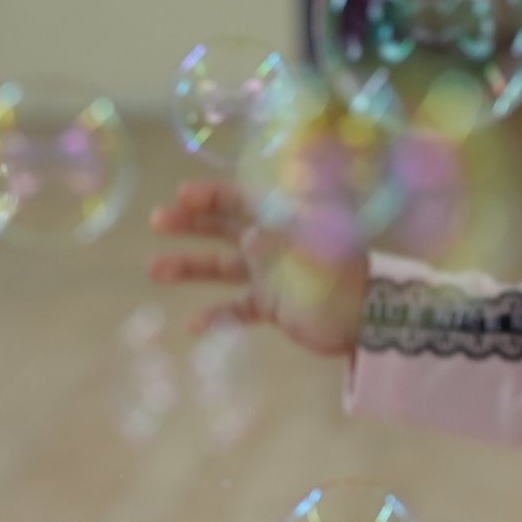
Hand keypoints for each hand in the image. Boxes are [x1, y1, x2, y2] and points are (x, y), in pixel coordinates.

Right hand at [147, 182, 368, 356]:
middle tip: (157, 220)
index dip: (212, 195)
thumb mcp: (318, 239)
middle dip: (190, 222)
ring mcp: (271, 275)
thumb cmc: (342, 274)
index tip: (182, 196)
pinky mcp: (273, 306)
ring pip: (221, 267)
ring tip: (154, 269)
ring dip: (188, 266)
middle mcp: (274, 244)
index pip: (244, 198)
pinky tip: (192, 325)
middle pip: (224, 227)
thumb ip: (289, 218)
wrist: (368, 319)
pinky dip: (215, 317)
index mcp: (285, 221)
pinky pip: (236, 309)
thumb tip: (260, 208)